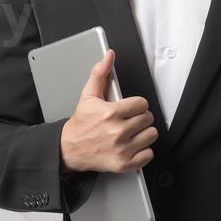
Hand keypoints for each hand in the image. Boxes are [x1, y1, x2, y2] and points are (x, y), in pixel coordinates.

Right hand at [59, 49, 158, 172]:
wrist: (70, 149)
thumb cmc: (81, 124)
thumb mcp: (88, 96)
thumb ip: (100, 74)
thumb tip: (108, 56)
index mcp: (111, 113)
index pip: (142, 104)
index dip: (137, 105)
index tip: (131, 108)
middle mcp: (117, 131)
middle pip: (148, 119)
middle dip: (140, 118)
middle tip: (130, 120)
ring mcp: (122, 149)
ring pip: (151, 135)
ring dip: (144, 133)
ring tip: (132, 132)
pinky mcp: (124, 163)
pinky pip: (148, 155)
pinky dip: (143, 151)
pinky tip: (133, 146)